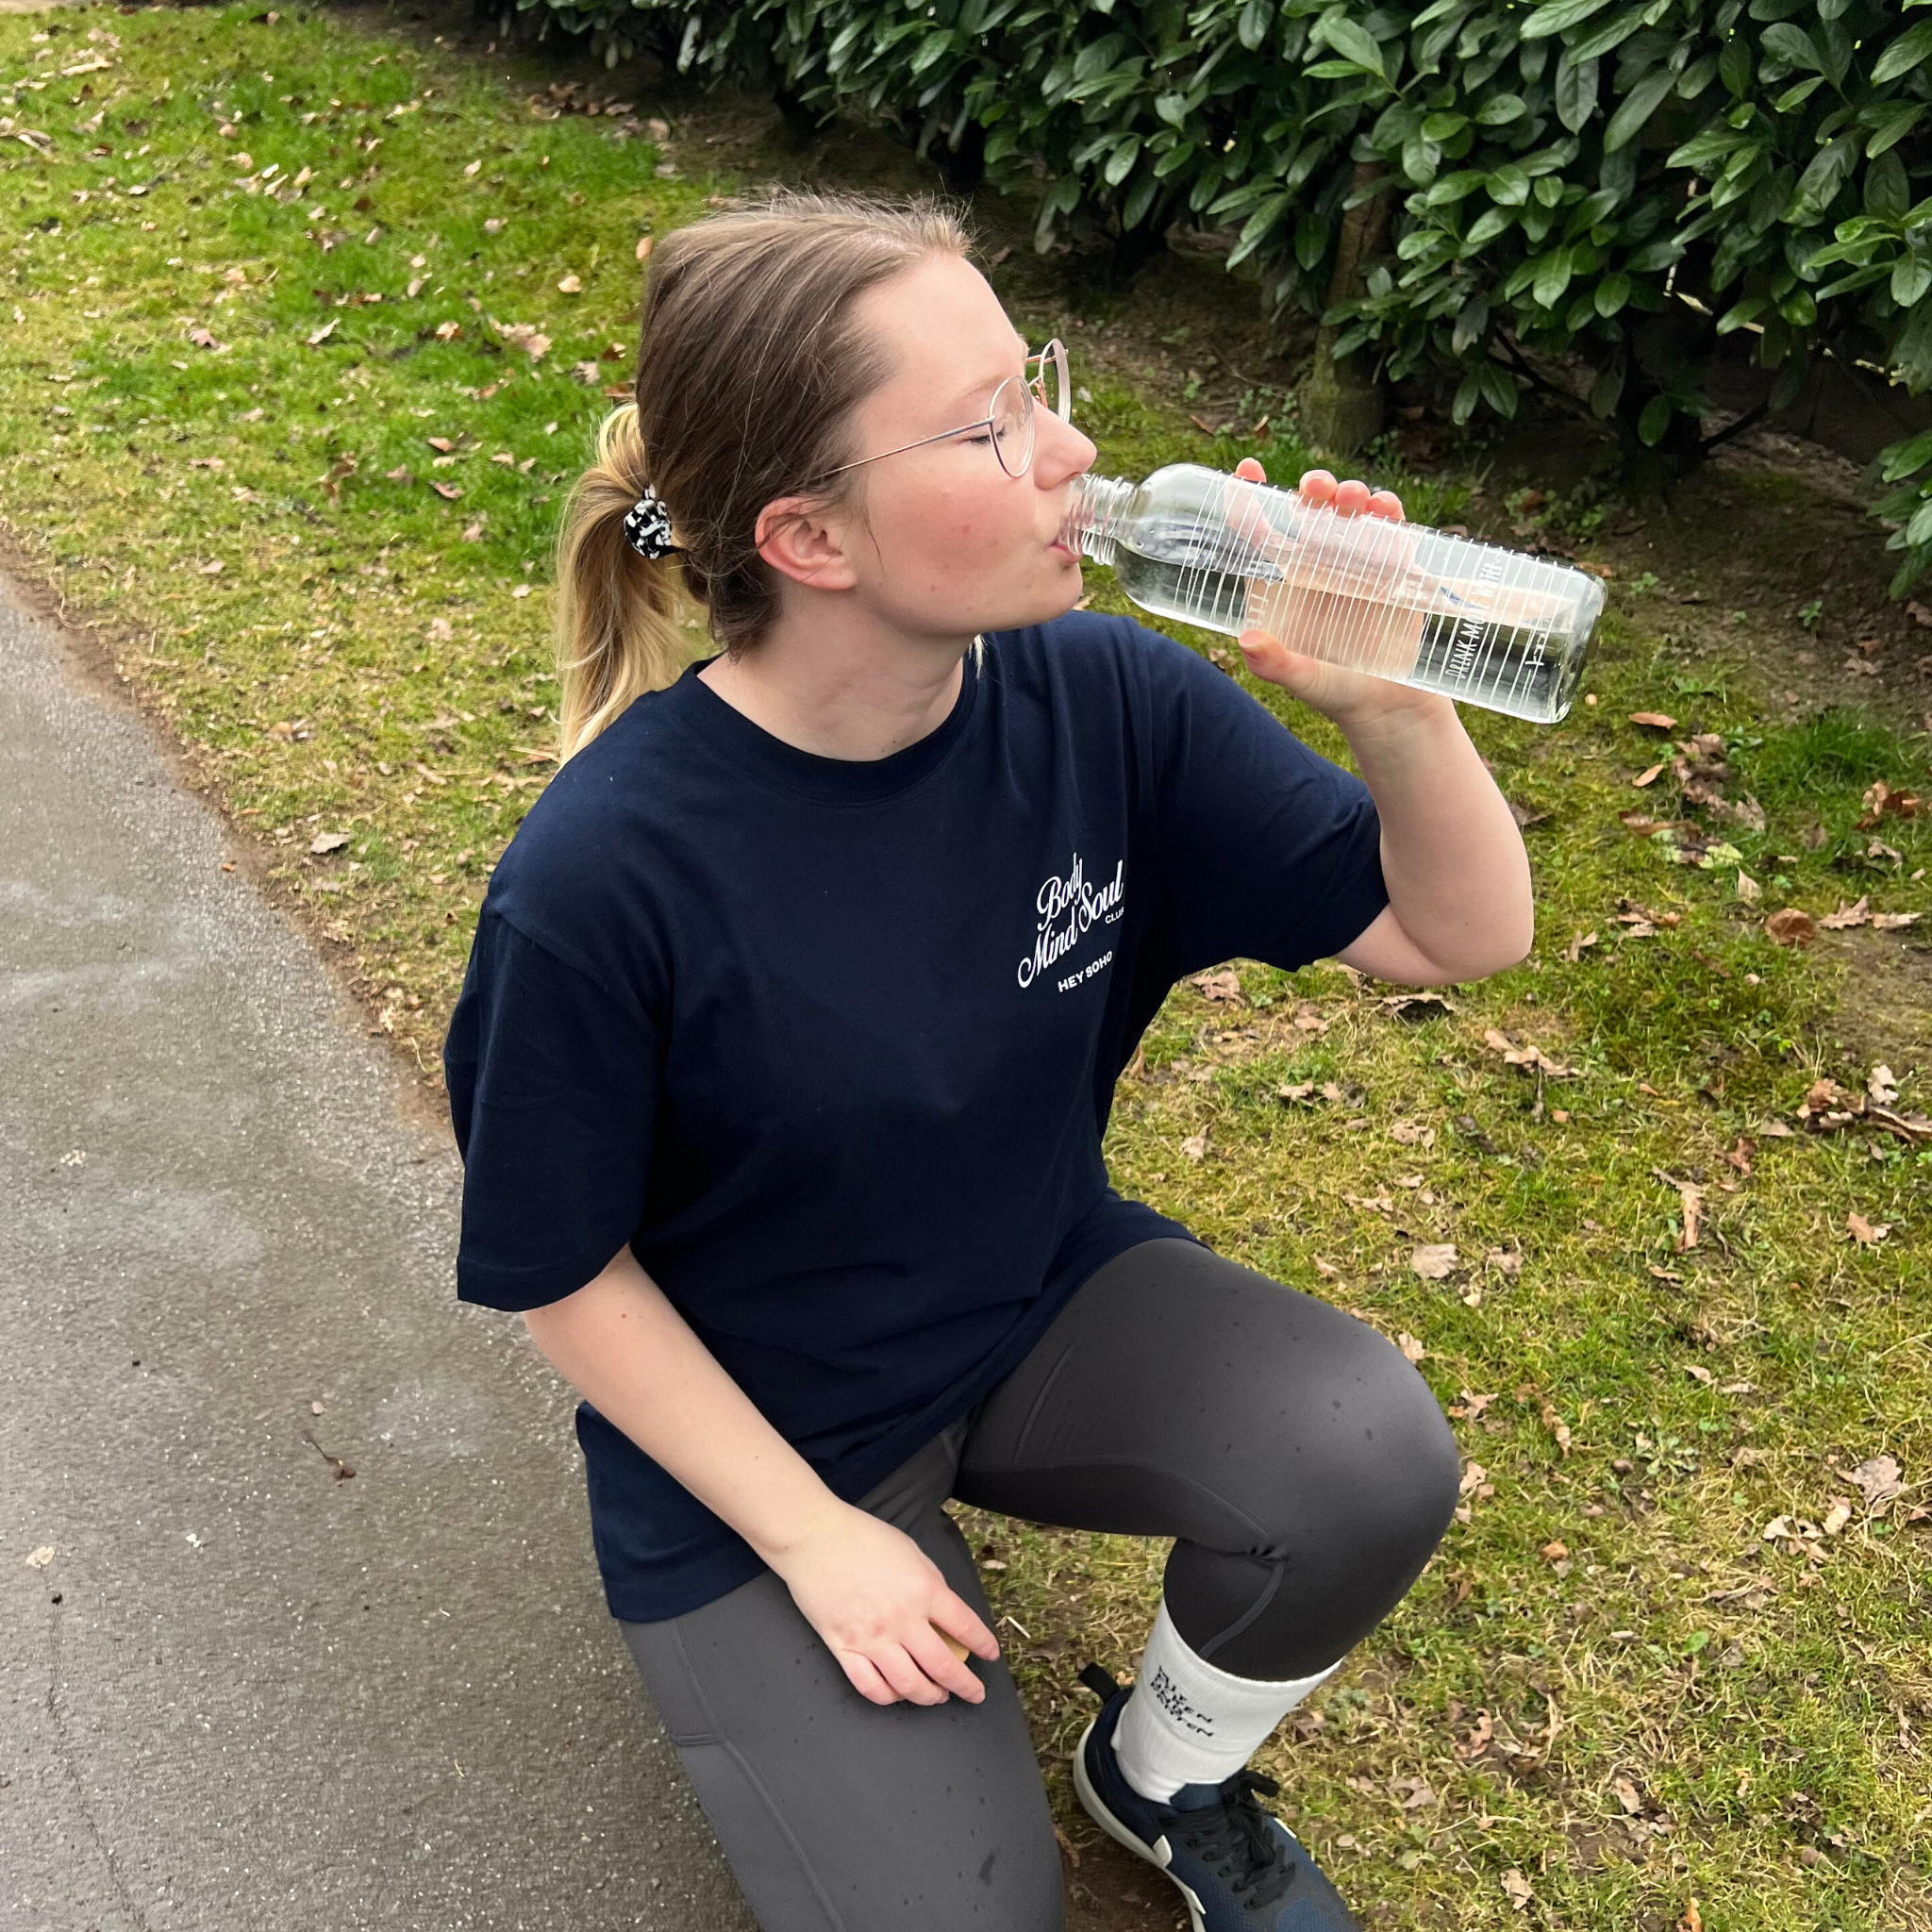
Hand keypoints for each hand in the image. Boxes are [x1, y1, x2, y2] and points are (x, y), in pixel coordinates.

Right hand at [765, 1496, 999, 1706]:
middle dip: (965, 1686)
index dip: (983, 1644)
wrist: (814, 1537)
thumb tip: (944, 1614)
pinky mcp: (844, 1648)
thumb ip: (931, 1583)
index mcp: (924, 1590)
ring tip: (938, 1696)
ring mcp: (872, 1638)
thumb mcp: (912, 1551)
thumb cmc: (862, 1537)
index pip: (966, 1627)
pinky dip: (889, 1697)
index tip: (990, 1655)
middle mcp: (902, 1620)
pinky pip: (871, 1687)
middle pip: (943, 1666)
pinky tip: (898, 1694)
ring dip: (930, 1696)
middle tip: (974, 1693)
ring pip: (910, 1685)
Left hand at [1229, 461, 1451, 735]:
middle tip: (1314, 489)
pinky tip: (1385, 508)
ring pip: (1349, 511)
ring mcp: (1355, 562)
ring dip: (1350, 494)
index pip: (1258, 529)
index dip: (1249, 496)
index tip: (1246, 469)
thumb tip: (1248, 641)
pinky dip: (1389, 511)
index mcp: (1280, 582)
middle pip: (1308, 510)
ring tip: (1352, 499)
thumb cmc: (1334, 692)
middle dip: (1311, 488)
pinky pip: (1391, 528)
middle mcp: (1314, 564)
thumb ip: (1276, 664)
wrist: (1389, 707)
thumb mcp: (1303, 680)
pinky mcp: (1393, 567)